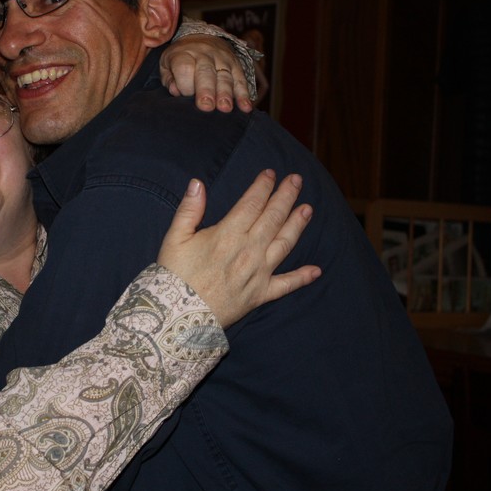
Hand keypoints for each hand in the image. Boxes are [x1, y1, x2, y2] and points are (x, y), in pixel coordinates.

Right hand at [157, 170, 319, 327]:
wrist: (178, 317)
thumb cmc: (174, 276)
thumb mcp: (175, 238)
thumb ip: (189, 209)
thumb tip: (198, 183)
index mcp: (228, 235)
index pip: (252, 203)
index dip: (262, 186)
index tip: (270, 173)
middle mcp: (249, 251)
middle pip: (273, 218)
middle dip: (286, 196)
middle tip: (296, 180)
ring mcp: (258, 273)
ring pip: (284, 244)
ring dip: (297, 225)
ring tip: (308, 209)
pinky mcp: (260, 294)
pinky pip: (286, 285)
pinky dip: (302, 278)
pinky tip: (316, 270)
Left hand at [159, 34, 253, 112]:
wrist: (201, 37)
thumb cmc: (181, 59)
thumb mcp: (167, 64)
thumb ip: (169, 79)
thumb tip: (175, 91)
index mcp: (184, 54)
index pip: (185, 68)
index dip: (185, 84)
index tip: (185, 96)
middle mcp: (204, 54)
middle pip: (206, 72)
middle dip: (206, 90)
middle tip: (207, 107)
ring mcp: (222, 59)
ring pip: (225, 76)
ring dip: (226, 93)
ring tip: (225, 108)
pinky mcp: (236, 65)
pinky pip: (241, 79)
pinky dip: (244, 94)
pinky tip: (245, 107)